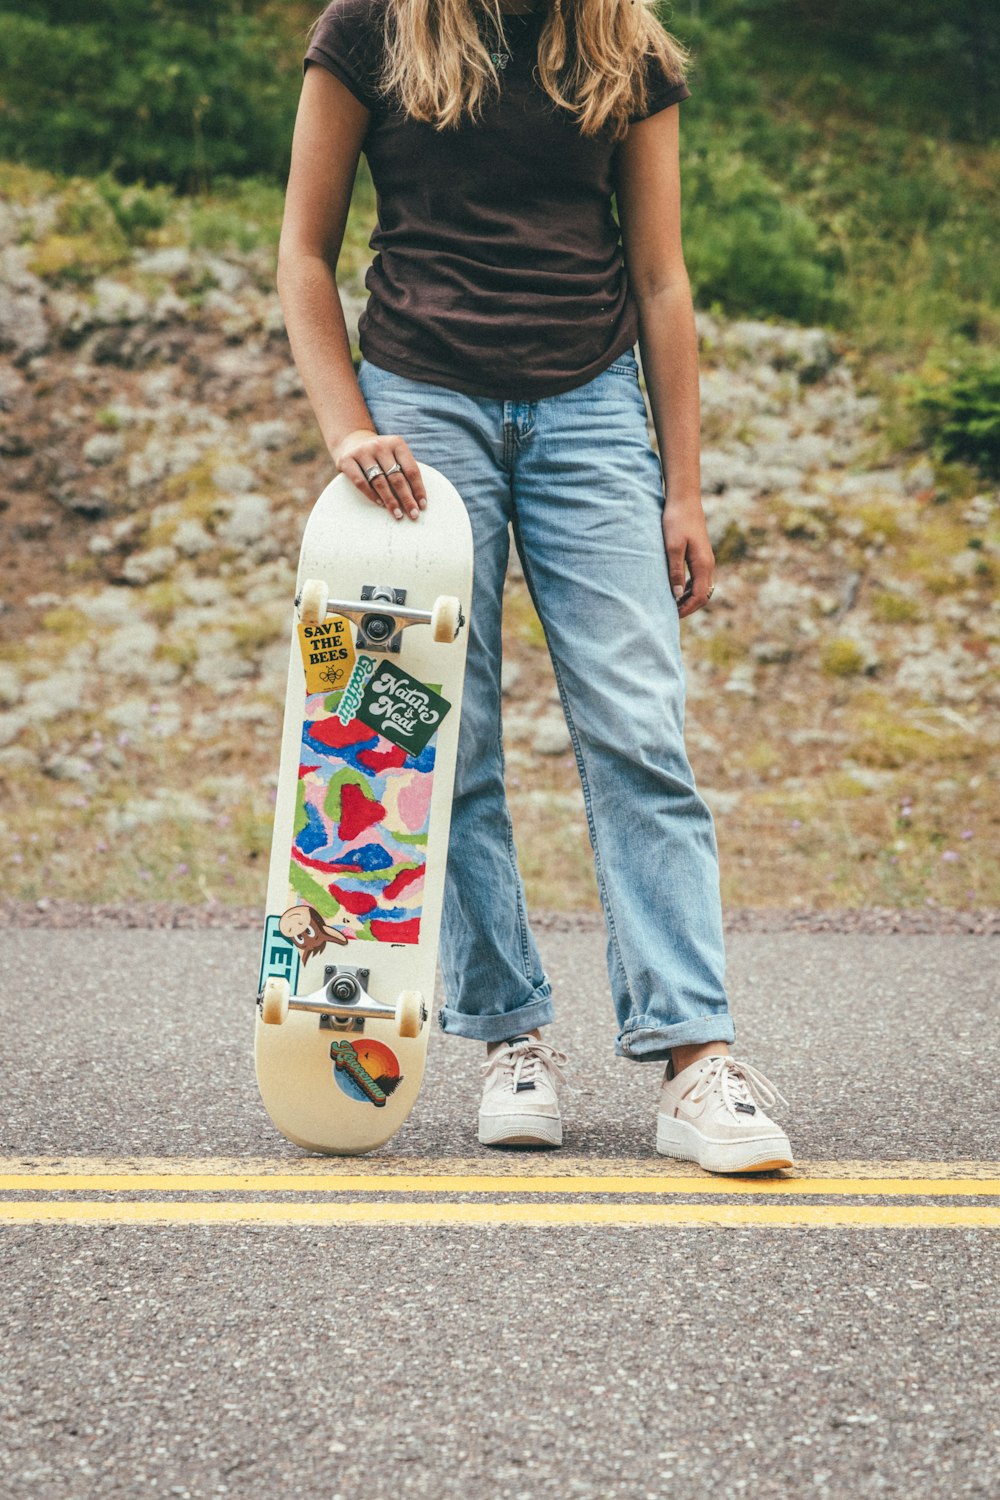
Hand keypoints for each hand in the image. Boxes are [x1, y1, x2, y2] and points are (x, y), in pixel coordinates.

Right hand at [333, 428, 426, 520]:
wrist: (351, 440)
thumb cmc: (379, 454)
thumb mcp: (393, 454)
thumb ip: (404, 469)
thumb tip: (417, 499)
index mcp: (396, 443)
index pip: (411, 469)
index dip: (418, 489)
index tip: (422, 505)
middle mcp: (380, 445)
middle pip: (397, 477)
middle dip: (407, 499)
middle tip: (413, 514)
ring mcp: (362, 452)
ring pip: (380, 481)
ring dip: (390, 500)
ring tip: (397, 514)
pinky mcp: (347, 460)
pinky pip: (360, 482)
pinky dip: (371, 495)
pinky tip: (379, 503)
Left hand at [663, 501, 714, 617]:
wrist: (684, 499)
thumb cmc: (676, 520)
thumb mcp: (672, 547)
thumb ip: (675, 571)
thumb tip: (676, 595)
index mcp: (703, 564)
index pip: (699, 596)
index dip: (686, 609)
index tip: (671, 615)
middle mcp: (708, 564)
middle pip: (703, 595)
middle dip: (689, 607)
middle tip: (670, 613)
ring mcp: (706, 560)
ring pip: (702, 587)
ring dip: (688, 598)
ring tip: (671, 604)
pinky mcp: (700, 555)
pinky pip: (698, 579)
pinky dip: (689, 588)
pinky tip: (675, 588)